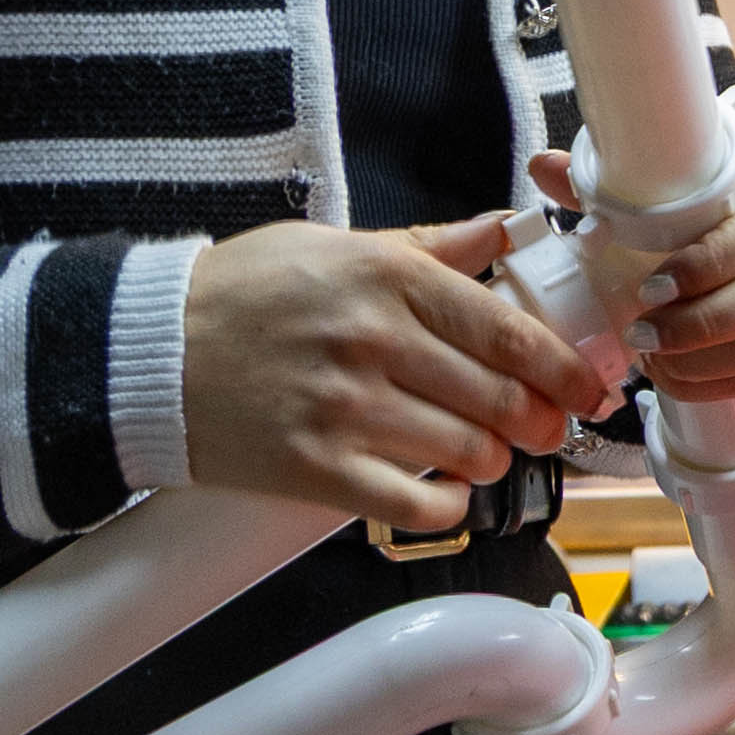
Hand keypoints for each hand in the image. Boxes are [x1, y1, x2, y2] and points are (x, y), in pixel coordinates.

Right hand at [176, 214, 617, 526]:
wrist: (145, 351)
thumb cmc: (243, 294)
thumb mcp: (336, 245)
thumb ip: (428, 247)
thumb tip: (502, 230)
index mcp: (389, 278)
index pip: (510, 332)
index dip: (566, 370)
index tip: (589, 389)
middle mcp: (374, 341)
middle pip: (501, 398)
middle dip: (539, 422)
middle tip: (545, 429)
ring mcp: (346, 408)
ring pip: (468, 452)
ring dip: (491, 460)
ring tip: (484, 452)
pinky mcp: (316, 467)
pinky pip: (415, 504)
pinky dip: (443, 505)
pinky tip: (439, 490)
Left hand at [533, 140, 734, 403]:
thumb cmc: (725, 195)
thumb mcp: (685, 174)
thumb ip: (615, 178)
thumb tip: (545, 167)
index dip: (708, 263)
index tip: (651, 286)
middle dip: (698, 324)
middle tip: (641, 334)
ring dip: (706, 360)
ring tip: (654, 359)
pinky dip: (723, 383)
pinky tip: (680, 377)